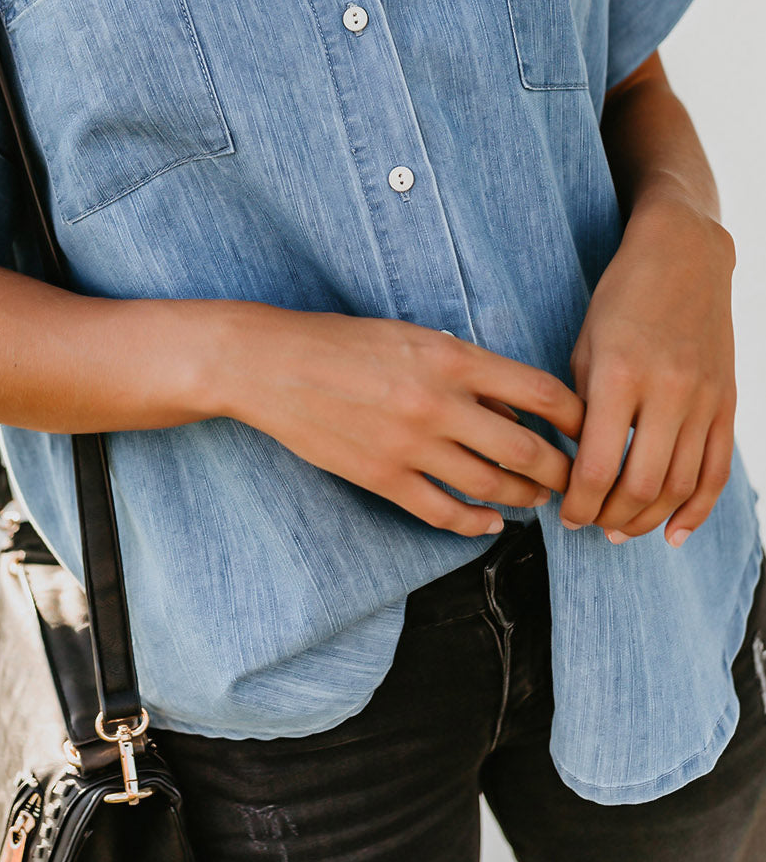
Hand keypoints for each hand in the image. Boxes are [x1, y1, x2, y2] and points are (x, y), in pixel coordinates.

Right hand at [214, 305, 583, 537]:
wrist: (272, 365)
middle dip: (561, 471)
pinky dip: (476, 523)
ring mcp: (410, 445)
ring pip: (492, 486)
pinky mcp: (382, 477)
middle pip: (528, 450)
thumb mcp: (415, 338)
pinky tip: (489, 523)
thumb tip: (517, 416)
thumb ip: (468, 372)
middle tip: (575, 479)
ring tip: (536, 500)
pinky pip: (443, 512)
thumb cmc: (345, 342)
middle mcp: (438, 402)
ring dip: (524, 498)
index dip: (577, 417)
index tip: (590, 429)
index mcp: (451, 357)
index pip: (541, 392)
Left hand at [559, 198, 736, 545]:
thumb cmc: (621, 298)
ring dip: (648, 519)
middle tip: (591, 525)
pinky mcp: (727, 403)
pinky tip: (674, 532)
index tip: (566, 514)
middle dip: (611, 518)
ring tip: (622, 530)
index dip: (579, 504)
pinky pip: (717, 471)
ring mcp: (704, 400)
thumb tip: (577, 466)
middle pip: (642, 486)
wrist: (684, 256)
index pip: (598, 466)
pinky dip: (697, 510)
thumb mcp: (585, 346)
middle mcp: (667, 391)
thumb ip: (582, 407)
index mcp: (619, 376)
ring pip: (681, 487)